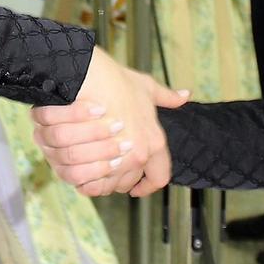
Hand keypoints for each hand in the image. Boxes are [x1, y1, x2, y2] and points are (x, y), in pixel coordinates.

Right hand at [41, 50, 183, 196]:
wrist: (85, 75)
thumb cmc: (113, 79)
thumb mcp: (146, 86)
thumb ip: (166, 96)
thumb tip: (185, 94)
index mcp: (154, 141)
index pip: (159, 177)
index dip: (147, 185)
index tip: (137, 187)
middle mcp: (138, 154)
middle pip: (128, 183)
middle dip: (118, 181)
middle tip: (108, 174)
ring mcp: (114, 159)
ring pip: (108, 185)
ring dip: (99, 180)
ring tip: (91, 173)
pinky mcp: (89, 162)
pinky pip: (88, 184)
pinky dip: (83, 181)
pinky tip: (78, 173)